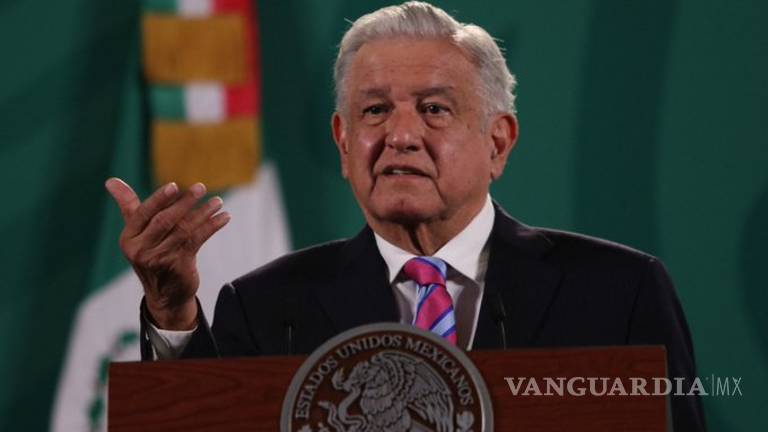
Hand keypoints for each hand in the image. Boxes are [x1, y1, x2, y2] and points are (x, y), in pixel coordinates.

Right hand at [105, 178, 229, 329]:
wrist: (165, 295)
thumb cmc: (151, 254)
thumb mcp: (137, 233)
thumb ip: (128, 206)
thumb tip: (111, 180)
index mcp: (128, 239)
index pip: (143, 214)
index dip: (159, 199)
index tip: (174, 186)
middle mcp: (141, 250)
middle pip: (164, 220)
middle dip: (184, 202)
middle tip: (201, 187)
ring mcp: (160, 259)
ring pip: (184, 229)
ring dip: (203, 213)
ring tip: (217, 202)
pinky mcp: (179, 265)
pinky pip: (198, 240)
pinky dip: (212, 226)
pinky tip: (224, 217)